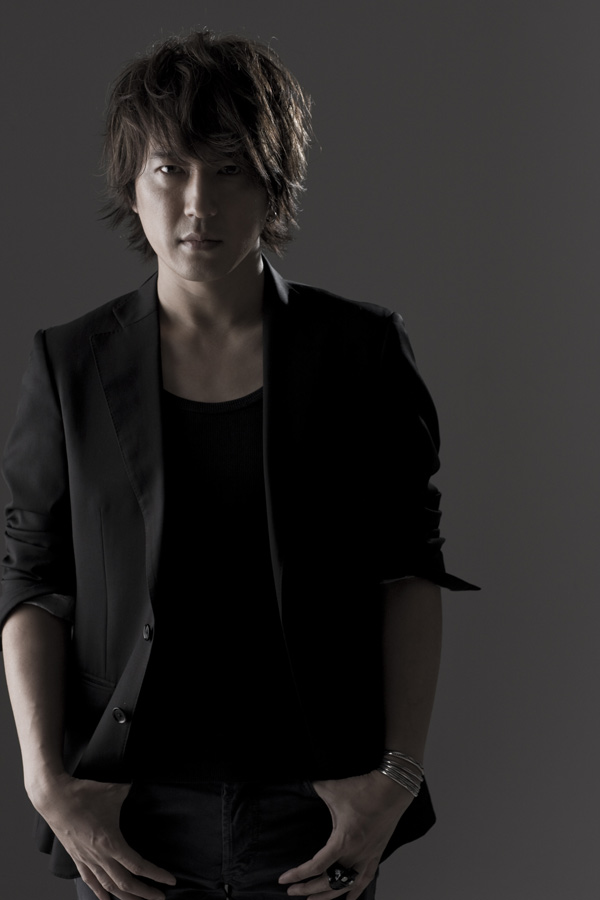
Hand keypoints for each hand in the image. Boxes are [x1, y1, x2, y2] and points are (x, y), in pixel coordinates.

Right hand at [31, 773, 175, 899]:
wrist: (54, 798)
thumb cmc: (84, 794)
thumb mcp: (114, 790)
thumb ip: (130, 790)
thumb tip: (139, 785)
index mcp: (111, 842)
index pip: (138, 866)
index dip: (156, 875)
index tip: (170, 880)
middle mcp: (100, 856)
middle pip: (125, 883)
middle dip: (144, 893)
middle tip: (160, 897)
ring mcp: (87, 859)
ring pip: (108, 887)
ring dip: (125, 897)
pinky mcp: (77, 858)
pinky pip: (90, 881)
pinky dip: (100, 893)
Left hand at [278, 770, 412, 899]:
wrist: (392, 789)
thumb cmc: (365, 789)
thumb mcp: (332, 788)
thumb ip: (314, 788)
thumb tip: (301, 785)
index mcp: (343, 841)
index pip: (316, 866)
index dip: (298, 875)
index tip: (284, 880)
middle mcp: (356, 854)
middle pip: (329, 882)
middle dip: (308, 889)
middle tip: (293, 892)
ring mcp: (368, 856)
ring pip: (347, 886)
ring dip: (329, 895)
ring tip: (313, 899)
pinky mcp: (377, 853)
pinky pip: (366, 879)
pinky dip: (356, 891)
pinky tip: (349, 899)